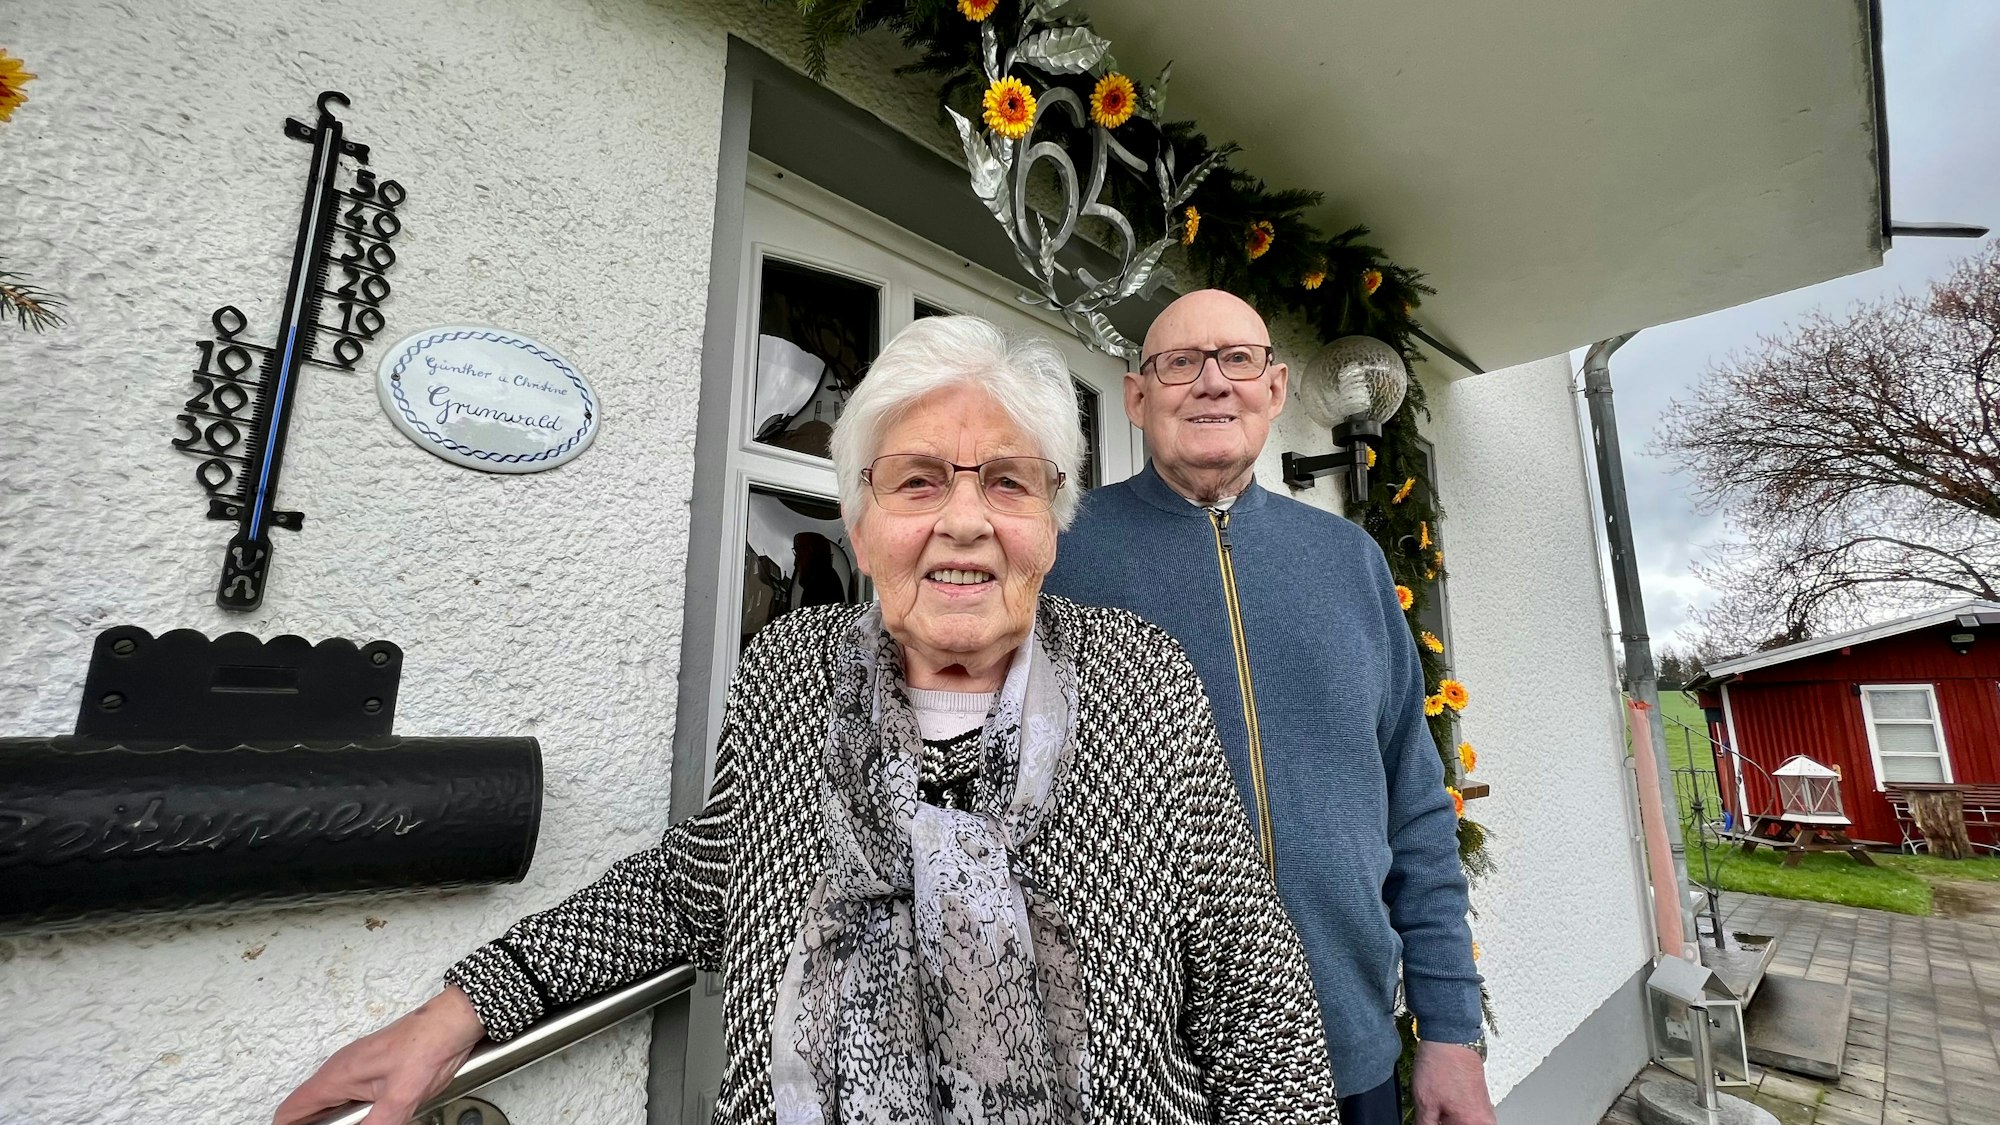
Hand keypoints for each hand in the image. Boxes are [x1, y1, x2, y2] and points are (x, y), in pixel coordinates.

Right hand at [274, 987, 485, 1124]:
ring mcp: (354, 1068)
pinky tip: (375, 1115)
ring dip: (339, 1119)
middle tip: (351, 1124)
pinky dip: (353, 1111)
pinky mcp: (370, 1068)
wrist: (451, 1021)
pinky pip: (348, 1095)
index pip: (291, 1110)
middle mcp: (339, 1070)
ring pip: (330, 1103)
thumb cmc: (427, 1046)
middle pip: (308, 1110)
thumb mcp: (400, 1097)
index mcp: (336, 1077)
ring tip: (364, 1119)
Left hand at [1411, 1041, 1495, 1124]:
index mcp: (1474, 1124)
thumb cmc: (1441, 1064)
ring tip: (1435, 1105)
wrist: (1450, 1036)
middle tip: (1430, 1114)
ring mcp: (1484, 1108)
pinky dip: (1453, 1112)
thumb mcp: (1425, 1104)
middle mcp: (1485, 1119)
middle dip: (1443, 1123)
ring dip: (1447, 1119)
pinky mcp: (1480, 1098)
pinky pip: (1466, 1114)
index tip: (1428, 1120)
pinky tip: (1440, 1101)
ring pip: (1462, 1122)